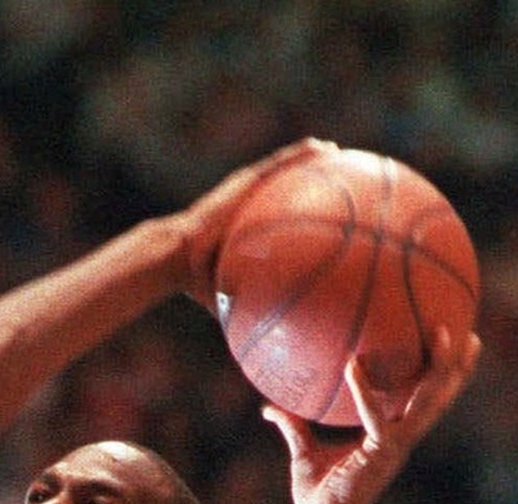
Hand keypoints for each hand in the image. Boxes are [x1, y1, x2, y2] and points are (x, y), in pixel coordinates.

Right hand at [180, 137, 337, 310]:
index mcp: (246, 230)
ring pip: (283, 169)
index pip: (278, 218)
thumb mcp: (233, 296)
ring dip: (309, 159)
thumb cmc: (199, 279)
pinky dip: (299, 154)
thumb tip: (271, 343)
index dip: (302, 213)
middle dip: (311, 181)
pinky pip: (277, 164)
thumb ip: (254, 309)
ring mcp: (245, 191)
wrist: (176, 257)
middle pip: (284, 189)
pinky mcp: (242, 182)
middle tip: (341, 177)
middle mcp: (248, 207)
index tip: (328, 213)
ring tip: (335, 151)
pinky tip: (322, 147)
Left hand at [263, 328, 480, 503]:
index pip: (424, 399)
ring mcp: (396, 445)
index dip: (439, 375)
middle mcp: (402, 438)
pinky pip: (376, 416)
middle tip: (467, 329)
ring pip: (428, 401)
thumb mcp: (303, 451)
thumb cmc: (318, 494)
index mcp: (392, 435)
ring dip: (438, 367)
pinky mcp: (382, 453)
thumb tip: (269, 409)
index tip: (445, 345)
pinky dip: (364, 391)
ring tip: (441, 333)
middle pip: (440, 395)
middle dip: (455, 364)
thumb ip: (293, 426)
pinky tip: (352, 365)